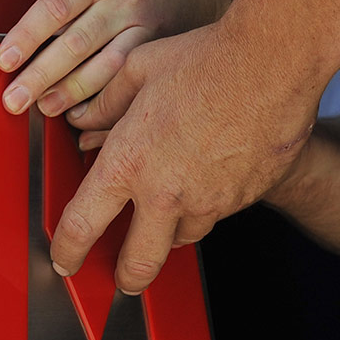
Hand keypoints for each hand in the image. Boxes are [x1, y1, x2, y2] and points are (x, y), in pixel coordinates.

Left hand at [0, 0, 228, 116]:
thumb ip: (73, 1)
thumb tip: (37, 45)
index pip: (54, 8)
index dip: (26, 39)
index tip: (6, 63)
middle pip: (76, 44)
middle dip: (42, 77)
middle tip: (18, 101)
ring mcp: (147, 24)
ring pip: (106, 66)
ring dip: (73, 92)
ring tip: (50, 109)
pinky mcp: (163, 44)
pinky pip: (131, 75)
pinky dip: (108, 95)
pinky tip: (91, 108)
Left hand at [49, 24, 316, 293]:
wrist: (271, 65)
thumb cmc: (207, 62)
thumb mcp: (141, 69)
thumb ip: (107, 103)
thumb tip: (85, 120)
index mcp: (131, 161)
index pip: (83, 224)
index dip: (68, 249)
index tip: (68, 257)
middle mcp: (168, 192)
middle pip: (139, 262)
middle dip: (126, 278)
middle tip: (125, 277)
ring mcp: (211, 200)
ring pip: (184, 237)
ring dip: (172, 231)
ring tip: (173, 204)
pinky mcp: (245, 198)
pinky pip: (220, 213)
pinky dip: (208, 204)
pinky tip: (212, 172)